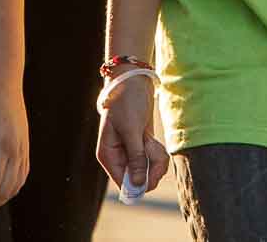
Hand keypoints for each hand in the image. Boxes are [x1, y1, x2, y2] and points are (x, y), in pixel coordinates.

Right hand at [96, 74, 168, 197]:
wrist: (134, 81)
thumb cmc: (127, 102)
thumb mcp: (131, 129)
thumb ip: (135, 157)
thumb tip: (137, 185)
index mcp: (108, 156)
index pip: (123, 183)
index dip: (139, 184)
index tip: (154, 175)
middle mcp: (118, 157)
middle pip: (139, 179)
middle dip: (152, 167)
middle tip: (155, 150)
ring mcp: (130, 153)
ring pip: (149, 170)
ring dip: (156, 158)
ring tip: (153, 141)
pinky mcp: (141, 147)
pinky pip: (153, 160)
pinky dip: (158, 152)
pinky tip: (154, 140)